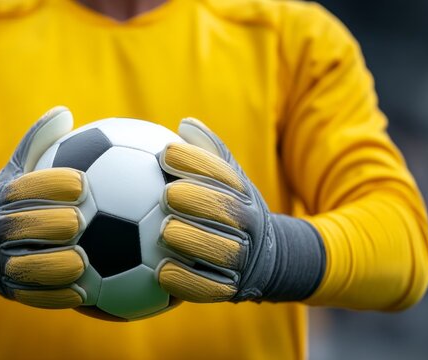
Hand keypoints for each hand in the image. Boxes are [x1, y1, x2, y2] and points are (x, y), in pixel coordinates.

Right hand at [0, 106, 90, 307]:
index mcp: (4, 197)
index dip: (52, 184)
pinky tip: (85, 293)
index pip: (24, 188)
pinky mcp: (11, 290)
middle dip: (51, 223)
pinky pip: (33, 296)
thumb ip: (39, 142)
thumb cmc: (12, 202)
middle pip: (21, 227)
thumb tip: (64, 111)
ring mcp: (3, 261)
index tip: (83, 182)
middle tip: (82, 221)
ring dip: (54, 265)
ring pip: (25, 266)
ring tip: (83, 261)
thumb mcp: (17, 170)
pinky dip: (56, 296)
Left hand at [156, 118, 325, 301]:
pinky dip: (187, 281)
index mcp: (244, 193)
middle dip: (198, 199)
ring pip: (222, 250)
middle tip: (166, 194)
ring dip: (193, 239)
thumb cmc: (230, 210)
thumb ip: (207, 154)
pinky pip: (211, 288)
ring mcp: (242, 258)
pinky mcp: (231, 288)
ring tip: (165, 231)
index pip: (223, 172)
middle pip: (227, 211)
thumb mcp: (228, 180)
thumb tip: (186, 123)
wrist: (266, 258)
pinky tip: (161, 272)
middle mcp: (248, 224)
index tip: (165, 153)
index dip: (195, 161)